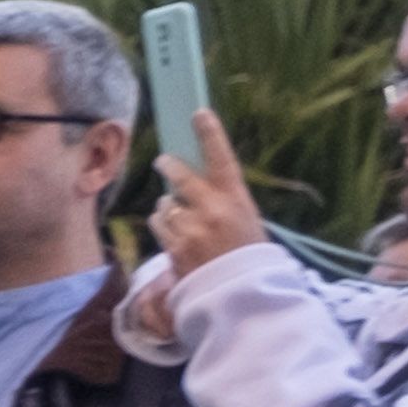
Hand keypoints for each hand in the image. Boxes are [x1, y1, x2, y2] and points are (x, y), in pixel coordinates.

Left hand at [152, 109, 266, 274]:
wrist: (243, 293)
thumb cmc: (247, 253)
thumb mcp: (246, 220)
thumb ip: (222, 200)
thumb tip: (189, 184)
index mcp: (237, 199)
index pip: (222, 159)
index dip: (210, 134)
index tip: (198, 113)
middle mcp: (213, 210)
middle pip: (179, 176)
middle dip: (169, 166)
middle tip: (164, 161)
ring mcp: (191, 229)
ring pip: (165, 204)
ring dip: (169, 208)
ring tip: (185, 221)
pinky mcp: (174, 247)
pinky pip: (160, 225)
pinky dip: (164, 227)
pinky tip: (179, 236)